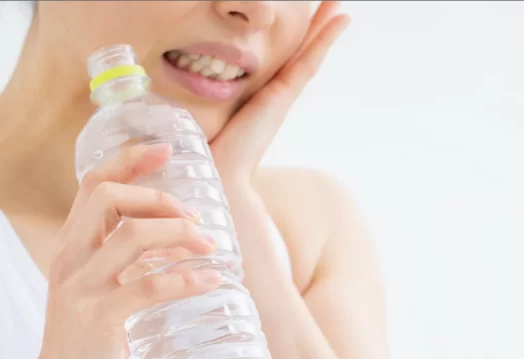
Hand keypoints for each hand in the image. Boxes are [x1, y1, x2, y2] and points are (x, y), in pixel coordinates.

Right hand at [21, 144, 221, 358]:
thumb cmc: (90, 334)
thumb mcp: (99, 283)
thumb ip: (121, 254)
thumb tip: (176, 231)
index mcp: (70, 245)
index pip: (91, 184)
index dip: (128, 160)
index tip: (166, 150)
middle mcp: (68, 259)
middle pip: (107, 198)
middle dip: (158, 197)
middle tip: (193, 217)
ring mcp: (79, 288)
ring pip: (131, 237)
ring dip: (180, 234)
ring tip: (211, 247)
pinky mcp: (97, 318)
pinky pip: (147, 287)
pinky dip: (186, 279)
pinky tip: (211, 280)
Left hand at [210, 1, 349, 189]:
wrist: (220, 176)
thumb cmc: (209, 153)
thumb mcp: (208, 118)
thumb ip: (205, 106)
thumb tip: (183, 100)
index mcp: (261, 98)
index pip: (282, 61)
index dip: (296, 40)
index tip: (305, 19)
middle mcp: (277, 95)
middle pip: (301, 54)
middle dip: (315, 28)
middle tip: (332, 4)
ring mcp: (283, 95)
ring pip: (310, 53)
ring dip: (325, 27)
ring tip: (339, 4)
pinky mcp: (283, 95)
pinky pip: (308, 60)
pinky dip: (324, 39)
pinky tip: (339, 19)